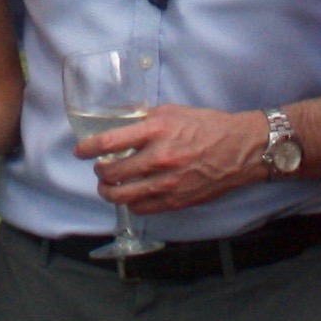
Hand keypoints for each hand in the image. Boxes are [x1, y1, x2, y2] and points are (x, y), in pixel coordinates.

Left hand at [80, 104, 269, 214]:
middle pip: (112, 172)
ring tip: (108, 187)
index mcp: (157, 130)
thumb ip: (145, 118)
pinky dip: (131, 203)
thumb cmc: (208, 126)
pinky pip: (142, 208)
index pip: (110, 141)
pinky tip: (132, 196)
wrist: (240, 149)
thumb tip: (119, 122)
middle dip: (99, 172)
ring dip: (109, 192)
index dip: (88, 148)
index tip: (80, 151)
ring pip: (122, 195)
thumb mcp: (174, 112)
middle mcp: (160, 157)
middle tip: (99, 168)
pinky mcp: (176, 200)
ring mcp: (167, 182)